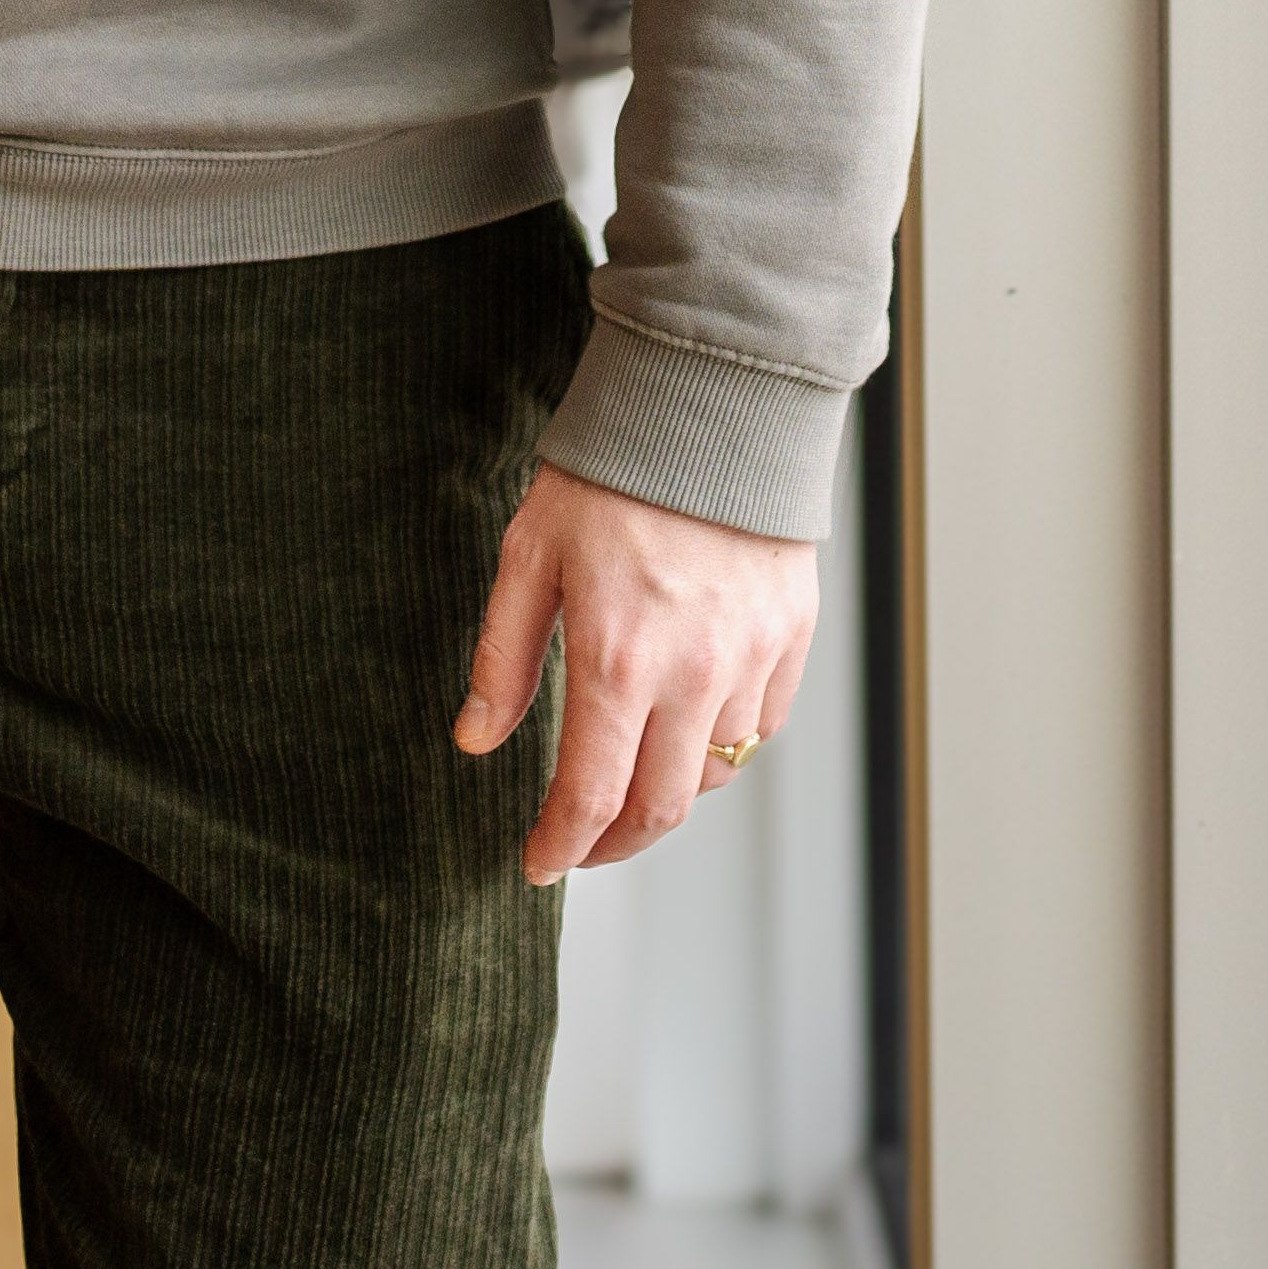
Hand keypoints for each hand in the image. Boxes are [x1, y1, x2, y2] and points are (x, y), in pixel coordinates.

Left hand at [455, 463, 818, 881]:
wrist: (710, 405)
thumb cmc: (609, 474)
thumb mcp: (529, 557)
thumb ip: (502, 659)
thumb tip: (476, 741)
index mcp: (617, 660)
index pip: (591, 798)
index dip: (560, 847)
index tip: (538, 863)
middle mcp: (692, 674)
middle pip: (660, 810)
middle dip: (614, 845)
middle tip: (582, 843)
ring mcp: (750, 660)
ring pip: (713, 773)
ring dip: (666, 791)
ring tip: (630, 773)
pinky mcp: (791, 637)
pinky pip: (759, 725)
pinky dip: (723, 743)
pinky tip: (688, 724)